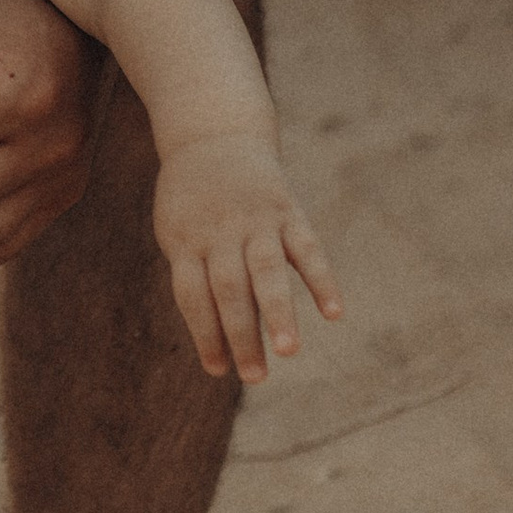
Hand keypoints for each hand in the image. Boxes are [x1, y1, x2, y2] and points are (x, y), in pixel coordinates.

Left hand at [153, 133, 342, 382]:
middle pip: (229, 289)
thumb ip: (199, 278)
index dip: (205, 333)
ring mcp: (255, 221)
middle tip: (255, 377)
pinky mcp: (287, 210)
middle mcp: (220, 233)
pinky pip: (306, 248)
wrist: (213, 135)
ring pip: (266, 271)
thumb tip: (222, 340)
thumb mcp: (178, 233)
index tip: (218, 370)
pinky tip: (334, 312)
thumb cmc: (192, 201)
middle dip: (242, 335)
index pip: (193, 295)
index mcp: (185, 241)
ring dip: (279, 313)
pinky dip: (321, 280)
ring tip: (289, 352)